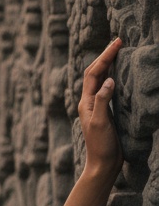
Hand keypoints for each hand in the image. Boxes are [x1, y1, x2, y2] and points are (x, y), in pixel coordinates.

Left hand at [78, 38, 122, 181]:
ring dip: (107, 64)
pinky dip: (112, 77)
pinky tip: (119, 75)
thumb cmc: (101, 145)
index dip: (105, 57)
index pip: (94, 73)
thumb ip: (103, 101)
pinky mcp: (104, 112)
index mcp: (86, 101)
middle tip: (118, 41)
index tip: (117, 43)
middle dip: (105, 56)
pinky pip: (106, 89)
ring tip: (117, 52)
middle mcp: (89, 101)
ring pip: (99, 80)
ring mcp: (96, 106)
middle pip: (95, 73)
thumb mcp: (101, 122)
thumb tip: (109, 80)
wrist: (103, 164)